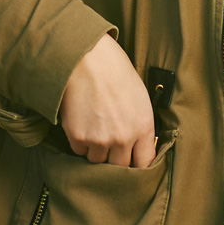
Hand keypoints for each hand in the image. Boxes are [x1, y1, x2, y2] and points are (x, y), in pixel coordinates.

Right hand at [57, 35, 157, 166]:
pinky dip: (79, 141)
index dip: (137, 165)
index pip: (145, 163)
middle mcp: (124, 137)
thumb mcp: (139, 97)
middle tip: (108, 143)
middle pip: (120, 167)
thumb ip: (140, 126)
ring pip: (97, 161)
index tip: (130, 163)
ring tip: (93, 127)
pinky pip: (79, 151)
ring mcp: (100, 139)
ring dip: (95, 150)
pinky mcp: (78, 137)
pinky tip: (81, 121)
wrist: (85, 57)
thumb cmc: (113, 70)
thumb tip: (136, 147)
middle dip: (114, 158)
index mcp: (143, 126)